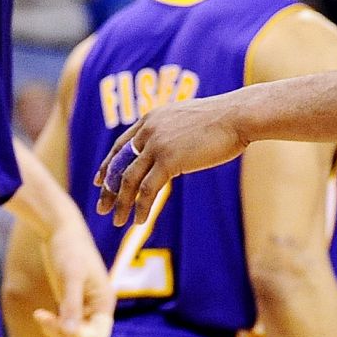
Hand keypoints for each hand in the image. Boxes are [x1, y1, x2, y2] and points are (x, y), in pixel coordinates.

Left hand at [34, 215, 114, 336]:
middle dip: (65, 335)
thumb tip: (70, 332)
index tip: (58, 323)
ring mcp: (85, 305)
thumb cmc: (68, 249)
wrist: (60, 229)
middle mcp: (97, 306)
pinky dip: (52, 325)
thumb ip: (71, 305)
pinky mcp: (71, 302)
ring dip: (56, 331)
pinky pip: (65, 325)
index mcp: (104, 301)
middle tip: (44, 319)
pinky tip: (40, 314)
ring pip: (74, 334)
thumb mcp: (70, 277)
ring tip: (40, 316)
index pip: (98, 336)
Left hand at [94, 94, 247, 225]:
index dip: (108, 165)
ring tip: (117, 221)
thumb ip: (172, 133)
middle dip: (108, 189)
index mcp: (151, 119)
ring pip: (129, 180)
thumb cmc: (221, 119)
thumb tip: (172, 149)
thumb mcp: (188, 121)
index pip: (121, 145)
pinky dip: (142, 207)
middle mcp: (148, 130)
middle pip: (119, 164)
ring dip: (121, 203)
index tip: (99, 182)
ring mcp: (157, 144)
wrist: (237, 115)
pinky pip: (148, 189)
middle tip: (101, 208)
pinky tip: (139, 220)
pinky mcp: (169, 160)